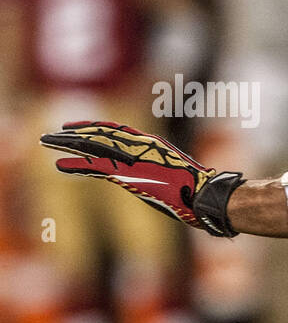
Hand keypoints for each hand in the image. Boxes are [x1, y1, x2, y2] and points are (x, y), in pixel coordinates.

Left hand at [40, 120, 244, 236]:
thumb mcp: (178, 176)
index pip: (116, 129)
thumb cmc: (198, 191)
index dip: (93, 126)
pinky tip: (59, 166)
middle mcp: (140, 146)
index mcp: (151, 143)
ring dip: (68, 144)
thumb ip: (161, 172)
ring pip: (94, 145)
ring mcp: (134, 158)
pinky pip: (96, 166)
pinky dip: (76, 165)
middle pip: (100, 133)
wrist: (205, 197)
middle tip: (52, 134)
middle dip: (75, 133)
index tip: (75, 127)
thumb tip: (155, 181)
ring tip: (48, 142)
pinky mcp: (129, 174)